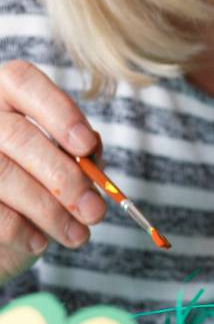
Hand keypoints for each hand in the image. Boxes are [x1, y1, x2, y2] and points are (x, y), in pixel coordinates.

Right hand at [0, 60, 105, 280]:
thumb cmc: (34, 182)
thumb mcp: (58, 160)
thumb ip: (76, 150)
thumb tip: (92, 154)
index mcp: (1, 93)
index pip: (22, 81)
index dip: (58, 111)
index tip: (87, 145)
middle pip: (18, 135)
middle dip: (64, 176)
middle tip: (95, 210)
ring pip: (3, 174)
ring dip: (49, 210)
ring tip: (77, 234)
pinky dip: (20, 231)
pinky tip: (39, 242)